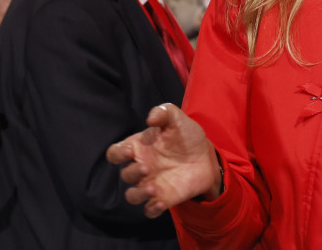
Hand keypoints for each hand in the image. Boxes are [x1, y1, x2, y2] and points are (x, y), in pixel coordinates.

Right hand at [107, 103, 222, 217]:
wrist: (206, 156)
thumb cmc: (186, 136)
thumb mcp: (177, 119)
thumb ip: (164, 112)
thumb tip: (150, 118)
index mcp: (138, 148)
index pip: (115, 153)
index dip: (117, 154)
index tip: (129, 151)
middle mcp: (141, 167)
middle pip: (125, 175)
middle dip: (132, 172)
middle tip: (147, 168)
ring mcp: (150, 184)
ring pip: (132, 196)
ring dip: (139, 194)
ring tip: (153, 189)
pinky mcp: (163, 198)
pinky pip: (149, 210)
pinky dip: (151, 209)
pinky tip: (161, 202)